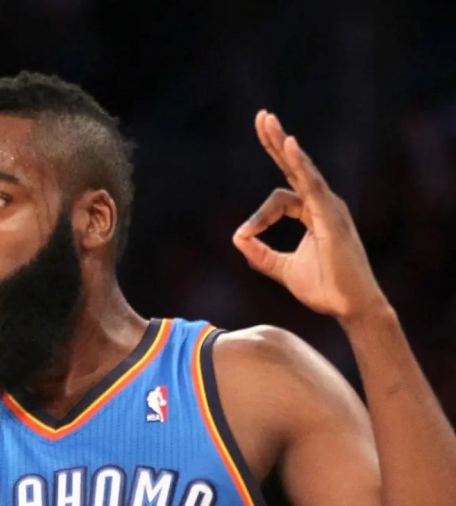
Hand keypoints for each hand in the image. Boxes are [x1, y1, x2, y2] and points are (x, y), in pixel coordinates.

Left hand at [232, 111, 387, 322]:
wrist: (349, 307)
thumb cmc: (325, 289)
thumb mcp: (283, 270)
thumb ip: (261, 256)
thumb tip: (237, 239)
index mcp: (313, 213)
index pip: (280, 200)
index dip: (258, 218)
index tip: (244, 238)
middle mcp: (323, 204)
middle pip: (295, 167)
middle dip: (275, 142)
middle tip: (261, 117)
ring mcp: (329, 207)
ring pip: (301, 169)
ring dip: (281, 144)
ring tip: (266, 120)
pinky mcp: (331, 216)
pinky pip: (312, 185)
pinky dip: (300, 164)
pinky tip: (288, 143)